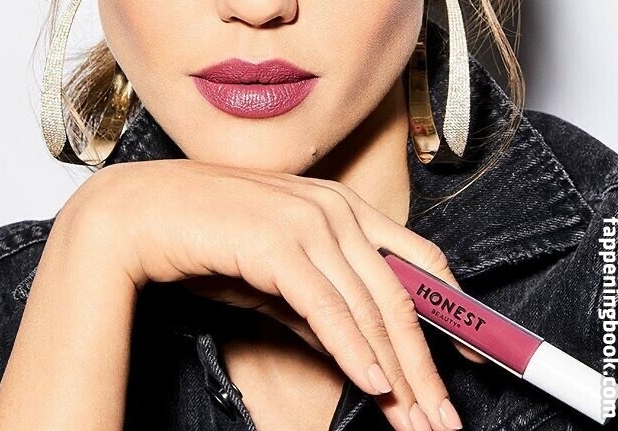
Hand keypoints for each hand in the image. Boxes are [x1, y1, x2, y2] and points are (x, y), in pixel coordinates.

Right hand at [68, 159, 484, 430]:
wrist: (146, 213)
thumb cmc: (212, 241)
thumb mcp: (280, 277)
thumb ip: (324, 306)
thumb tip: (364, 351)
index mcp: (345, 207)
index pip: (418, 259)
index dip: (452, 308)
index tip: (471, 355)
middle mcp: (336, 209)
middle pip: (400, 295)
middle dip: (426, 363)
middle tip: (442, 417)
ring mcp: (310, 222)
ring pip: (369, 308)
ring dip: (396, 372)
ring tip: (414, 421)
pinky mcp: (280, 243)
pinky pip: (327, 307)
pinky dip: (354, 350)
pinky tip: (373, 385)